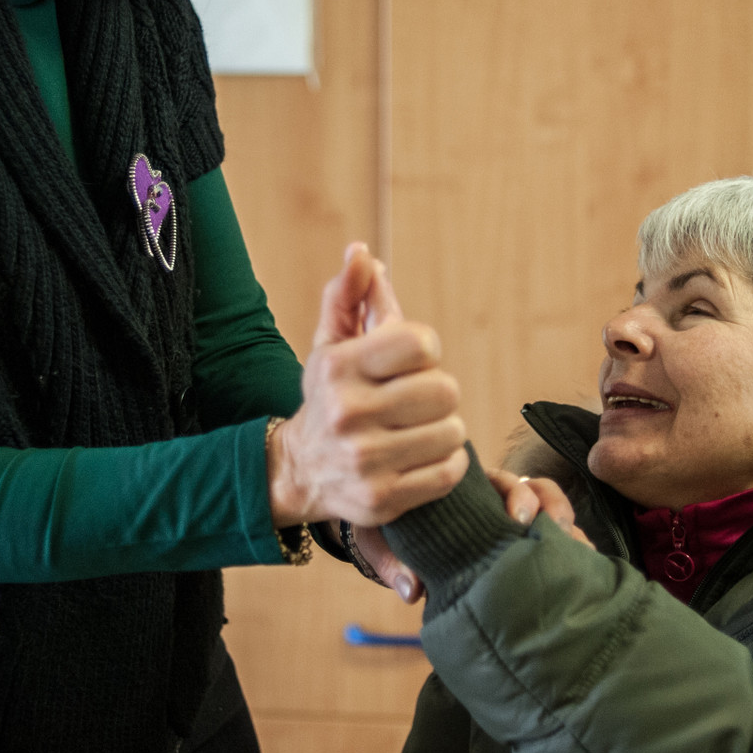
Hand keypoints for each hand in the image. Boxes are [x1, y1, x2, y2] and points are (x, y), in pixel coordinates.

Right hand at [269, 244, 467, 526]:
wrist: (299, 470)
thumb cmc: (329, 396)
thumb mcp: (331, 344)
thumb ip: (349, 295)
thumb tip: (361, 253)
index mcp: (339, 368)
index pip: (421, 343)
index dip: (426, 349)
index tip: (410, 362)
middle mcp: (349, 414)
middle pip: (444, 390)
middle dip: (438, 393)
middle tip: (417, 401)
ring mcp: (365, 461)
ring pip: (452, 432)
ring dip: (444, 429)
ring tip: (419, 430)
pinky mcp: (382, 499)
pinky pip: (448, 472)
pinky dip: (447, 463)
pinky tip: (423, 456)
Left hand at [340, 466, 590, 602]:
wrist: (390, 546)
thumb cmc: (387, 533)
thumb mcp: (382, 540)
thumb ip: (393, 561)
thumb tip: (412, 591)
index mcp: (462, 490)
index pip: (500, 479)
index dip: (517, 494)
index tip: (520, 518)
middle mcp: (490, 500)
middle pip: (533, 490)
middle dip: (547, 506)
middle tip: (549, 531)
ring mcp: (509, 520)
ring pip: (549, 510)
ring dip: (564, 524)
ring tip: (574, 548)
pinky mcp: (521, 544)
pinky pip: (553, 537)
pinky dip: (570, 546)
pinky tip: (582, 563)